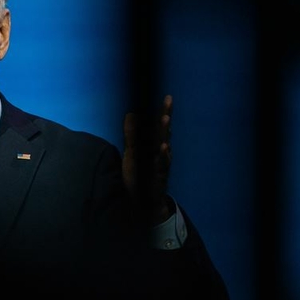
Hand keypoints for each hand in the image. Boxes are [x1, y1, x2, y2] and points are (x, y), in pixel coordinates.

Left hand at [122, 94, 172, 224]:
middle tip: (168, 101)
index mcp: (153, 145)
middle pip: (163, 131)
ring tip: (165, 118)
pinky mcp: (159, 175)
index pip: (157, 126)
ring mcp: (161, 163)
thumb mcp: (132, 154)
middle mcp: (159, 152)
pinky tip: (164, 147)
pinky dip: (163, 155)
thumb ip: (131, 135)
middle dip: (166, 115)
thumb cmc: (139, 175)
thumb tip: (131, 114)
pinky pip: (162, 164)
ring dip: (165, 132)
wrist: (144, 202)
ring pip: (164, 144)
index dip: (162, 111)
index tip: (167, 97)